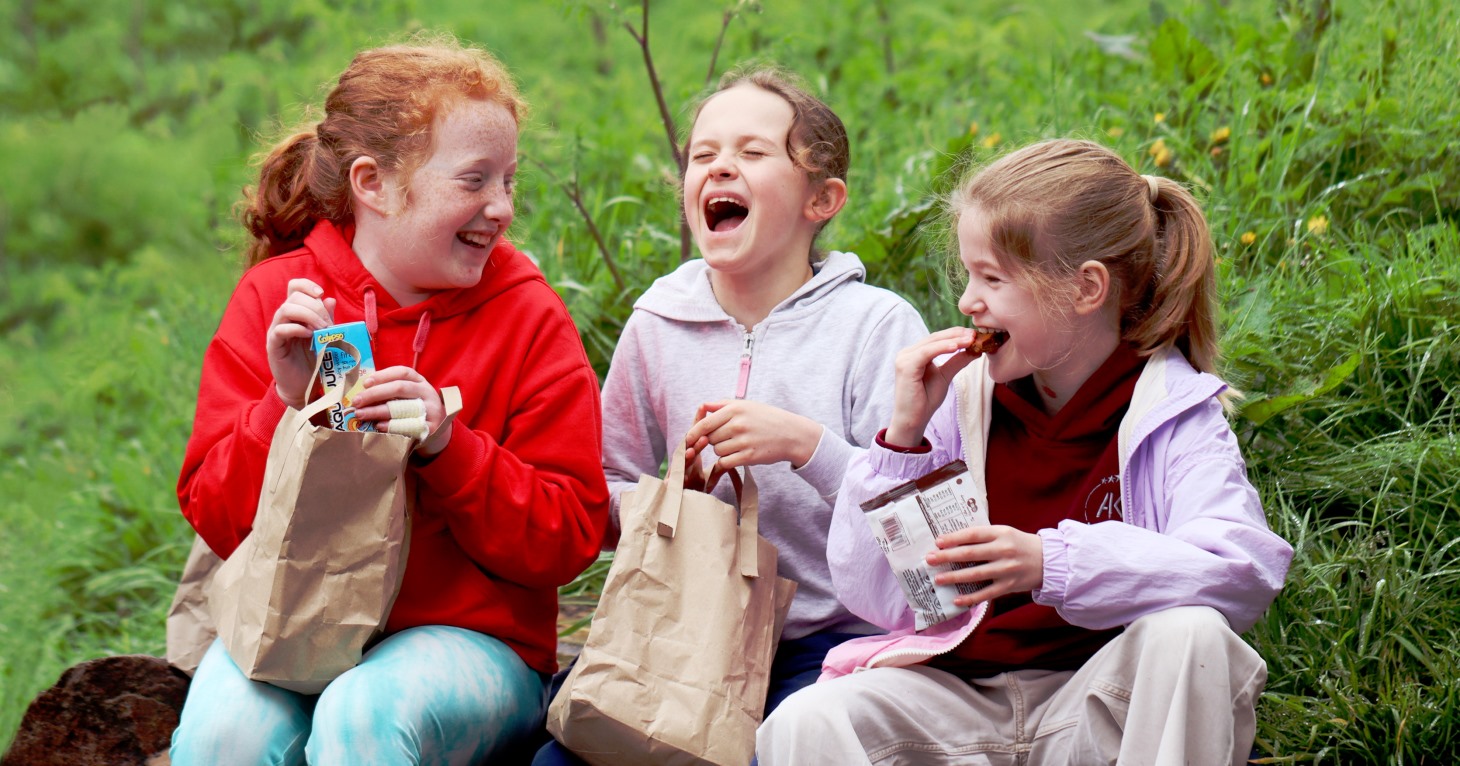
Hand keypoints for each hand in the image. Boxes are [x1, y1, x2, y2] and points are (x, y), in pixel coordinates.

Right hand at [267, 279, 336, 406]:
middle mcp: (283, 318)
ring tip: (321, 329)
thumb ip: (326, 319)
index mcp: (296, 313)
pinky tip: (310, 336)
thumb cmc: (314, 360)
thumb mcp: (325, 337)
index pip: (294, 287)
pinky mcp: (273, 346)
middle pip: (294, 297)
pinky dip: (297, 329)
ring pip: (285, 310)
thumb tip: (330, 299)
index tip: (321, 293)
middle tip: (327, 323)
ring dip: (308, 316)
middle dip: (315, 306)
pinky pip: (280, 330)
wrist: (303, 386)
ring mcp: (276, 331)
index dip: (307, 285)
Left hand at [347, 367, 453, 454]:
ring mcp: (431, 410)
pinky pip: (408, 426)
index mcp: (420, 382)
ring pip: (401, 407)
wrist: (439, 430)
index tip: (365, 383)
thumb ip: (390, 391)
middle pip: (400, 388)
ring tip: (360, 414)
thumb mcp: (409, 396)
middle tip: (356, 401)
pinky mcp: (430, 428)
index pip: (402, 372)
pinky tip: (378, 426)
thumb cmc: (416, 410)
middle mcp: (427, 393)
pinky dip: (391, 425)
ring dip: (377, 411)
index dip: (382, 376)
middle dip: (374, 394)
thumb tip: (361, 393)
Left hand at [683, 400, 821, 469]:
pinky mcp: (749, 456)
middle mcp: (738, 424)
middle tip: (728, 438)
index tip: (689, 440)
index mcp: (735, 409)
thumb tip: (702, 406)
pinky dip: (727, 461)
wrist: (791, 434)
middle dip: (714, 440)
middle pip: (710, 438)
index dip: (694, 433)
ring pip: (717, 450)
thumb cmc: (767, 418)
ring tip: (737, 445)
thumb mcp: (747, 405)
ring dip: (722, 450)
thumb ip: (723, 404)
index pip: (705, 423)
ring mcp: (743, 441)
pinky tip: (736, 456)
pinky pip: (725, 462)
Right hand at [883, 327, 978, 446]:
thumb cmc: (925, 400)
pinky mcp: (906, 366)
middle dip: (956, 334)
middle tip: (974, 334)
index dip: (955, 334)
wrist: (913, 420)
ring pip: (932, 343)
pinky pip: (926, 353)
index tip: (974, 334)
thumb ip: (956, 362)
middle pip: (934, 338)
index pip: (937, 339)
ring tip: (970, 339)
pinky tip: (956, 347)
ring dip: (952, 340)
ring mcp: (904, 358)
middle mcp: (907, 353)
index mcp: (915, 354)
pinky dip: (942, 348)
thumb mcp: (945, 376)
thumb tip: (975, 350)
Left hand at [925, 525, 1043, 607]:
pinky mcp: (1009, 586)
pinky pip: (986, 593)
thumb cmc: (1020, 544)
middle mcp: (1003, 550)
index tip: (937, 542)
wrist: (1048, 561)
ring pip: (975, 574)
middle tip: (929, 559)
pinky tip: (956, 599)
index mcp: (1001, 534)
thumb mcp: (1004, 533)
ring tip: (938, 579)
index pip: (972, 534)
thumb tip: (953, 541)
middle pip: (969, 553)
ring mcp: (1006, 570)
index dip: (953, 538)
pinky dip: (970, 598)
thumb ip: (983, 536)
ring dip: (954, 577)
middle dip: (947, 557)